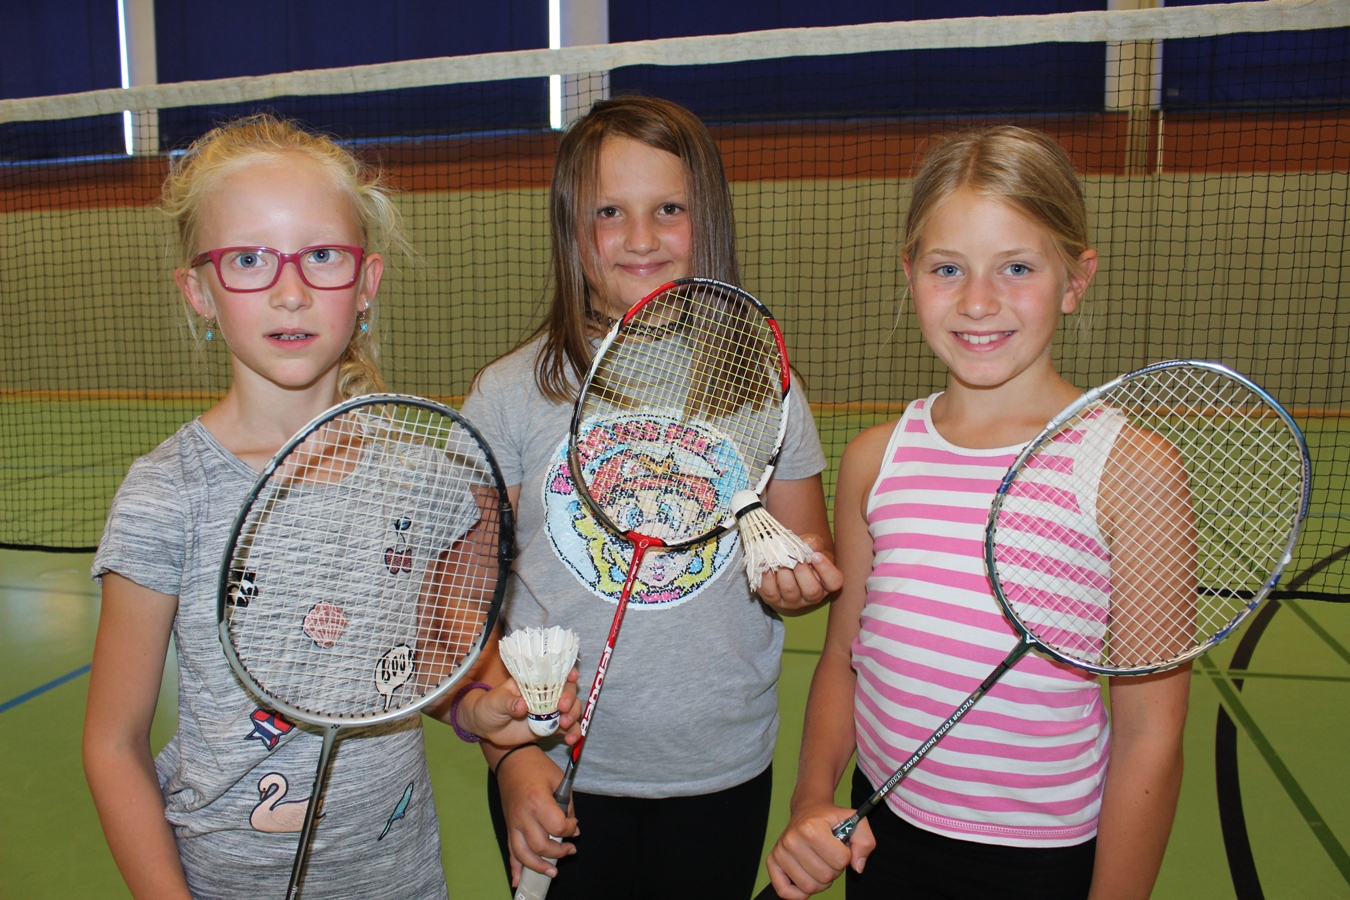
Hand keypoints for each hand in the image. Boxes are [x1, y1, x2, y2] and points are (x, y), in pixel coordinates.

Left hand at [460, 669, 580, 745]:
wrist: (486, 728)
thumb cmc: (489, 706)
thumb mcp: (495, 702)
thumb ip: (508, 702)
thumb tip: (521, 706)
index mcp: (533, 682)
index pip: (554, 672)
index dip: (567, 672)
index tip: (572, 676)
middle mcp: (545, 694)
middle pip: (567, 690)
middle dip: (570, 697)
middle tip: (563, 707)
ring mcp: (550, 711)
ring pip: (571, 709)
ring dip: (573, 715)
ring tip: (565, 725)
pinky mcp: (550, 726)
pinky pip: (567, 729)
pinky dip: (572, 733)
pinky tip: (571, 740)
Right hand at [496, 747, 578, 885]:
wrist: (512, 760)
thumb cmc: (537, 767)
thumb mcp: (559, 779)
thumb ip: (568, 805)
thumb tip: (573, 827)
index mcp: (538, 802)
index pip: (558, 827)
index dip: (570, 829)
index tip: (574, 824)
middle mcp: (523, 816)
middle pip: (541, 846)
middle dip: (558, 852)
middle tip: (570, 849)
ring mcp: (513, 823)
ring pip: (523, 854)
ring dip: (538, 867)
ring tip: (553, 872)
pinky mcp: (508, 827)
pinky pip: (510, 851)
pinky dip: (515, 868)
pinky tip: (519, 881)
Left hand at [755, 534, 843, 612]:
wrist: (783, 563)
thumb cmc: (802, 555)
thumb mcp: (811, 547)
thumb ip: (813, 543)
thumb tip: (809, 544)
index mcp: (826, 583)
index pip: (834, 582)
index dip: (826, 570)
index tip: (816, 556)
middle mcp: (812, 596)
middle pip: (812, 590)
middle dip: (801, 570)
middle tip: (793, 556)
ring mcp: (792, 601)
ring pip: (790, 590)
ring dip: (784, 572)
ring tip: (779, 560)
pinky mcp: (774, 601)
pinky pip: (771, 592)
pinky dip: (768, 578)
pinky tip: (767, 568)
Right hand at [765, 802, 873, 898]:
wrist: (808, 809)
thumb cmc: (830, 818)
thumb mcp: (854, 820)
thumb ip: (865, 842)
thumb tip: (857, 867)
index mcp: (811, 827)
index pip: (841, 860)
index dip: (846, 855)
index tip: (840, 845)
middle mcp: (792, 839)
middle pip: (825, 876)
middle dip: (834, 869)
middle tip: (829, 854)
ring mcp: (780, 851)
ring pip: (810, 887)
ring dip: (820, 880)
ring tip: (819, 863)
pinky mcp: (772, 862)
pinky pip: (785, 892)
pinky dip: (799, 893)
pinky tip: (806, 877)